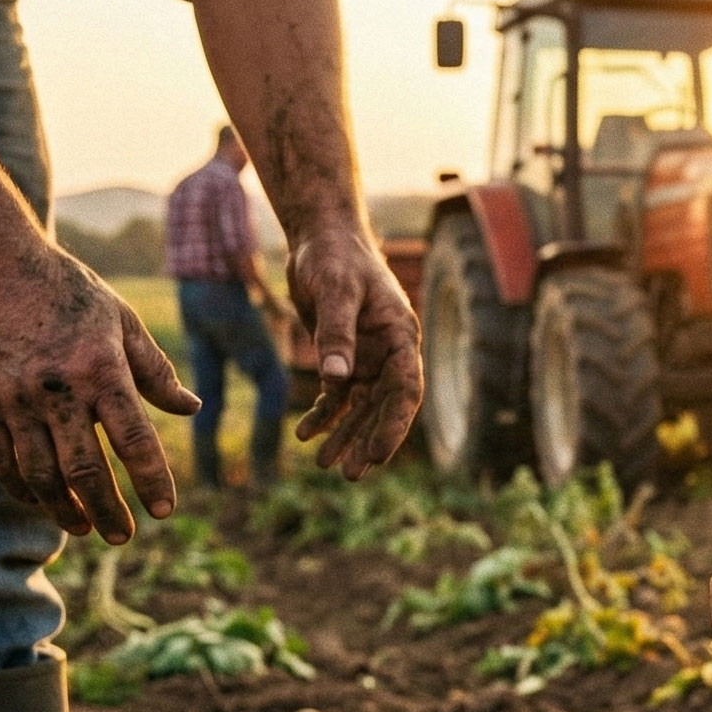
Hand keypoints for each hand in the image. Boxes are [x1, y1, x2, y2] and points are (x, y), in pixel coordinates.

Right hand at [0, 244, 200, 543]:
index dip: (151, 480)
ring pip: (40, 475)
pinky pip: (0, 461)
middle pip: (85, 470)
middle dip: (108, 511)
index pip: (134, 440)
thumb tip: (192, 408)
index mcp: (100, 369)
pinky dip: (22, 490)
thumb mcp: (120, 320)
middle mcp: (56, 389)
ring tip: (85, 527)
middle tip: (124, 536)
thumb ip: (154, 370)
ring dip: (65, 509)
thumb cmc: (65, 290)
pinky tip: (43, 503)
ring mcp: (13, 399)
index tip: (163, 511)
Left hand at [286, 223, 420, 479]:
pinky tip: (306, 434)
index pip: (405, 390)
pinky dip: (323, 414)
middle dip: (367, 441)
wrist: (321, 237)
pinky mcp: (342, 356)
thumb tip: (336, 380)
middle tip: (351, 474)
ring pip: (359, 407)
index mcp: (400, 336)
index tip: (378, 456)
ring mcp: (366, 357)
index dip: (394, 426)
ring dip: (345, 435)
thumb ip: (336, 334)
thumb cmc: (336, 257)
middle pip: (383, 407)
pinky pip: (336, 394)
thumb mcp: (336, 290)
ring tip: (327, 465)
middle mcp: (388, 352)